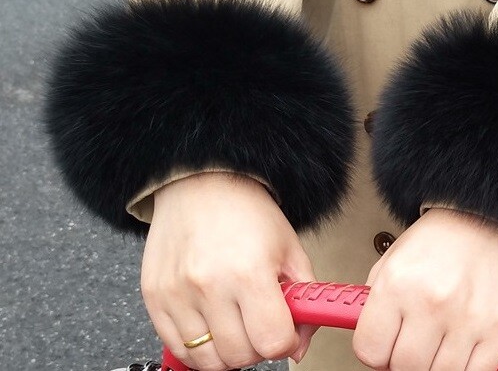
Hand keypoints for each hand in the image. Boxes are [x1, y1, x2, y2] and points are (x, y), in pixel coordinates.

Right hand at [141, 172, 317, 369]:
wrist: (203, 183)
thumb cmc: (247, 211)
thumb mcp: (290, 249)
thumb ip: (303, 299)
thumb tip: (298, 346)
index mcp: (249, 272)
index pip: (273, 342)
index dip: (286, 342)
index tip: (285, 332)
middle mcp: (210, 285)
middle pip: (240, 356)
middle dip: (257, 347)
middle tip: (259, 325)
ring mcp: (177, 294)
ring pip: (207, 360)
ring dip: (227, 352)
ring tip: (235, 325)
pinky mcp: (154, 298)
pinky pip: (177, 348)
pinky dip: (198, 347)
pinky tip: (211, 326)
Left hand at [353, 208, 497, 370]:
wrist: (489, 218)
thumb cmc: (441, 239)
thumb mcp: (393, 260)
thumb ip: (376, 305)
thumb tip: (372, 344)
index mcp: (397, 284)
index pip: (369, 350)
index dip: (375, 352)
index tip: (383, 348)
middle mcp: (431, 302)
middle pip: (404, 367)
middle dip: (403, 360)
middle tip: (412, 344)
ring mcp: (467, 319)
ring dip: (434, 364)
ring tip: (438, 341)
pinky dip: (465, 368)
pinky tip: (460, 348)